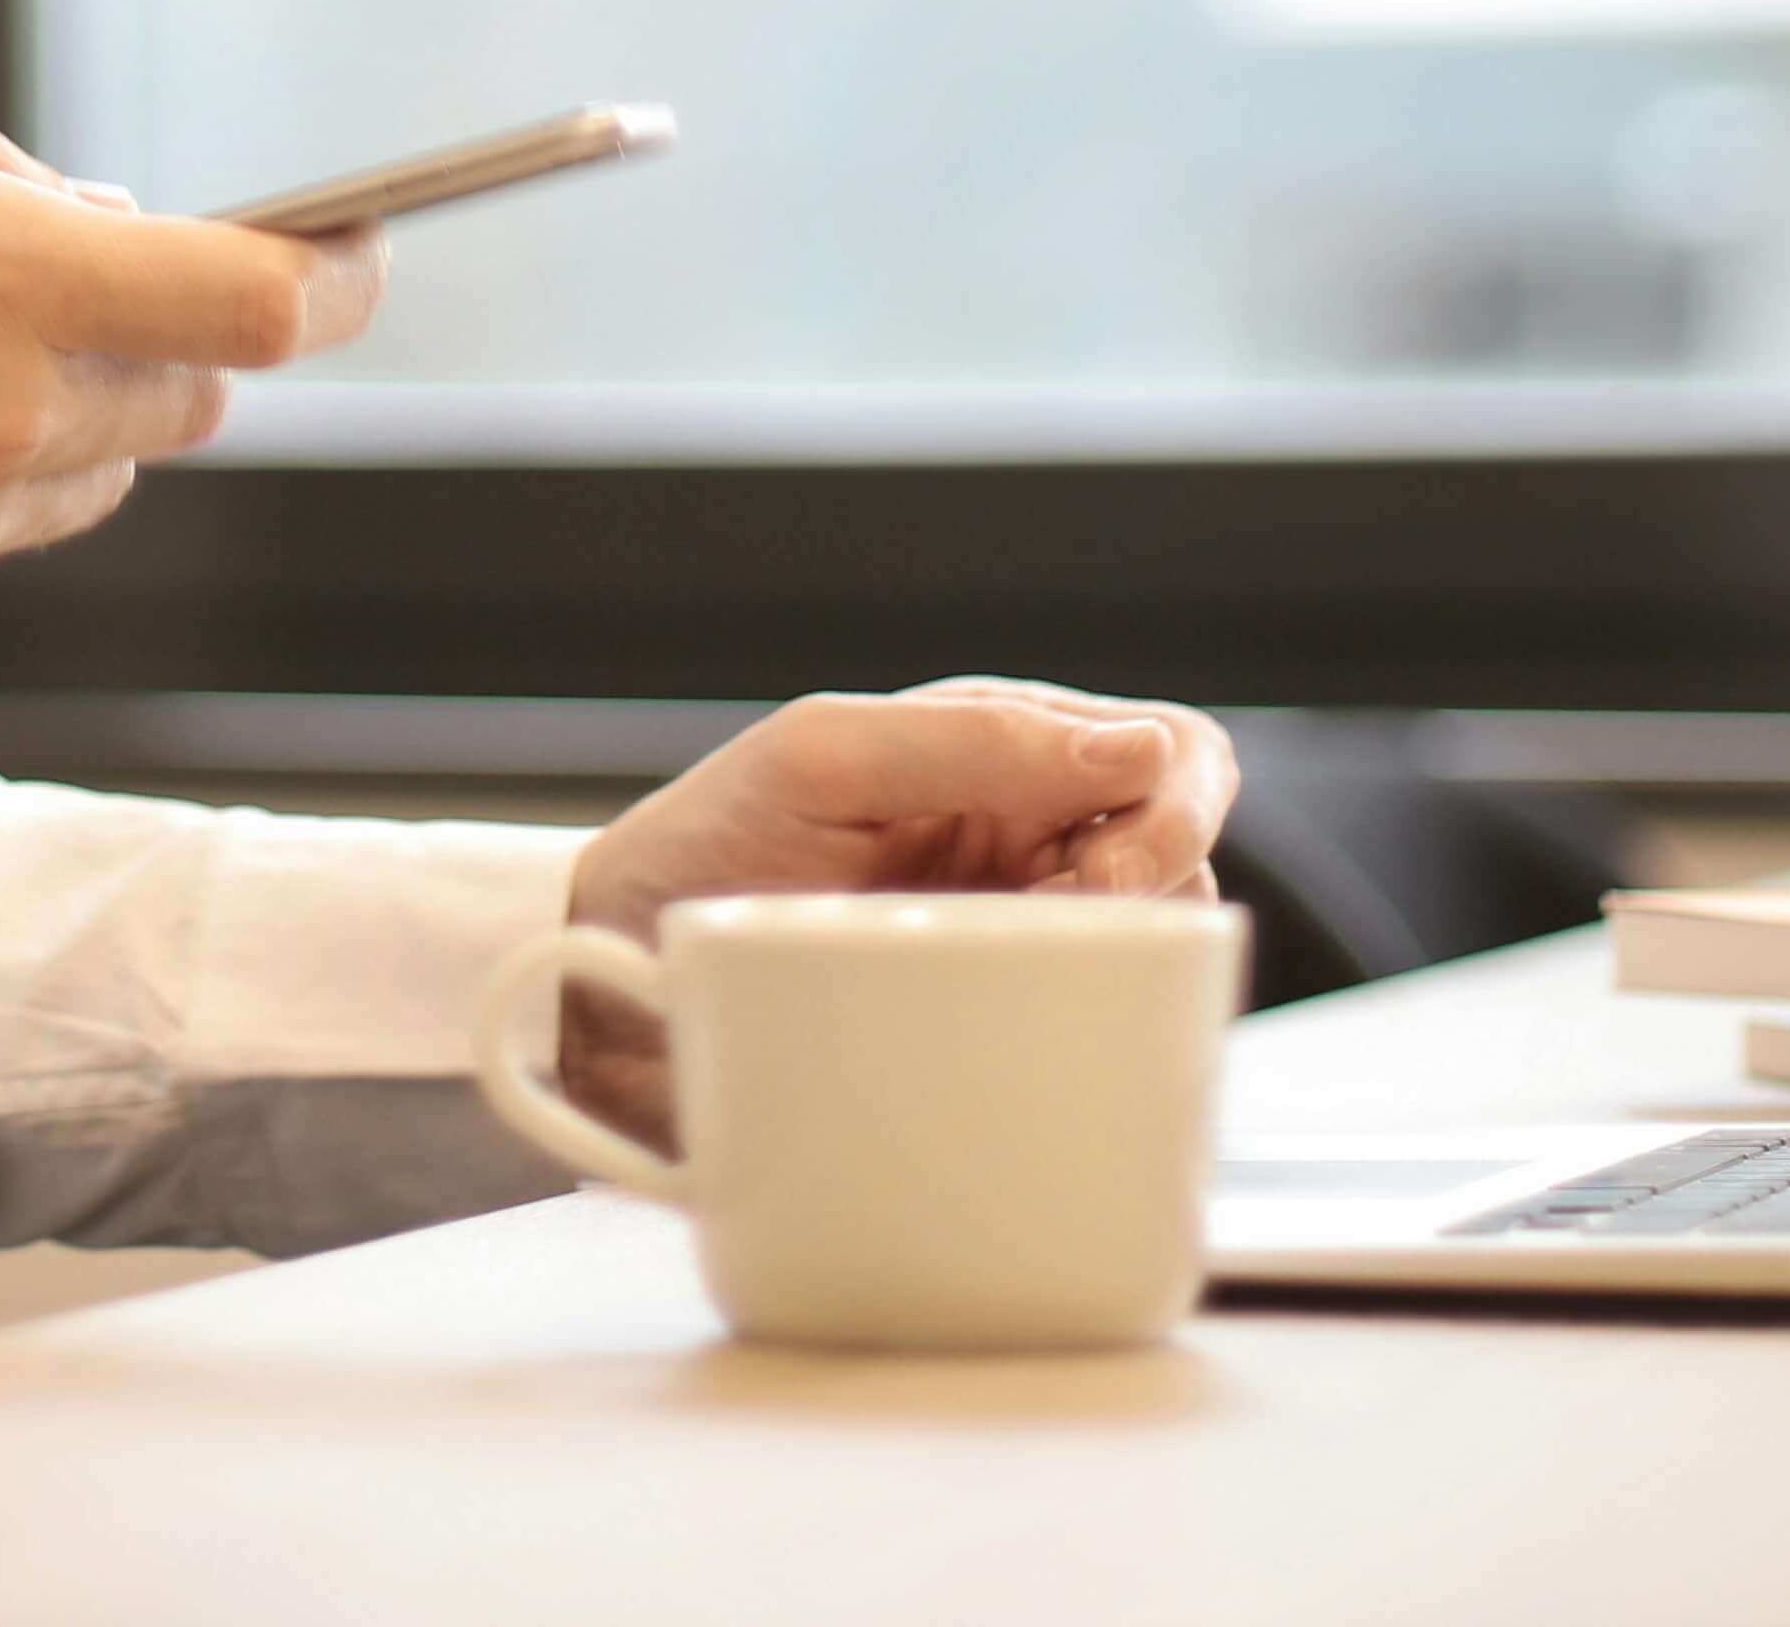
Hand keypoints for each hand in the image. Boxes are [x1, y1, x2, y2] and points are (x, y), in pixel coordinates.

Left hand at [554, 680, 1242, 1141]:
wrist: (604, 985)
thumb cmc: (702, 848)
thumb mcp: (822, 761)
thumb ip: (972, 741)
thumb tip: (1139, 752)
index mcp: (1000, 753)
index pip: (1167, 751)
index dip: (1173, 801)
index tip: (1106, 865)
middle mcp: (1026, 844)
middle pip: (1185, 848)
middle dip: (1164, 879)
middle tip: (1078, 917)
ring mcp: (1014, 944)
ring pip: (1157, 946)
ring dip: (1125, 959)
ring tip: (1019, 975)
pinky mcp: (992, 1038)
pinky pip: (1093, 1039)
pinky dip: (1092, 1042)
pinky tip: (1032, 1047)